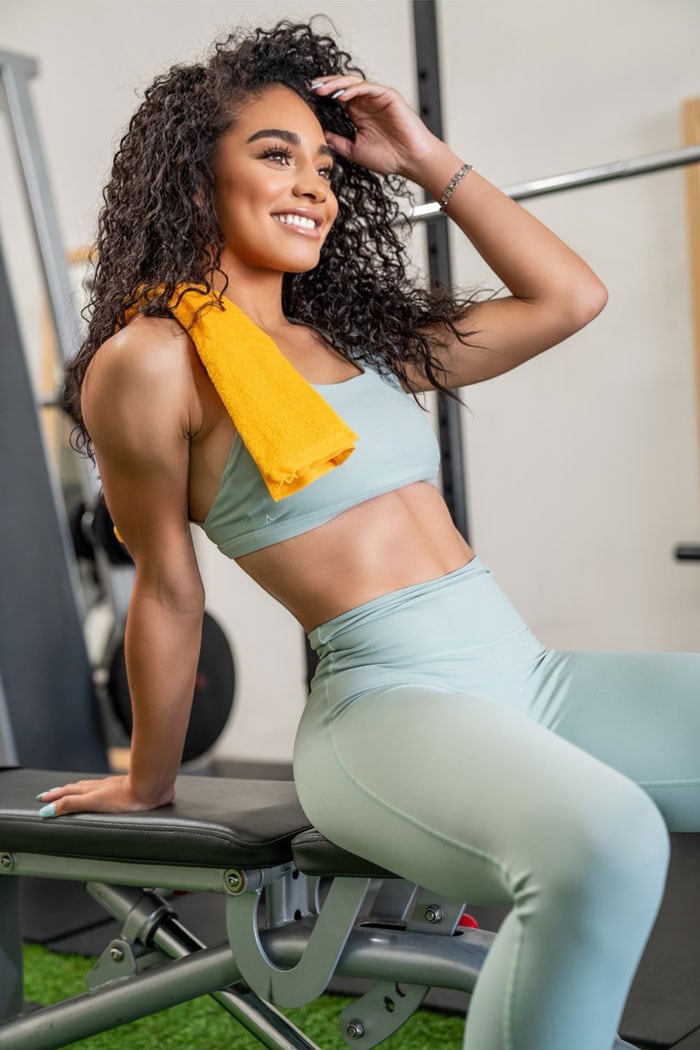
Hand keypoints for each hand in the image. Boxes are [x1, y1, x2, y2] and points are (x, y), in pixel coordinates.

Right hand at [36, 774, 173, 817]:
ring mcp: (111, 786)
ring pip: (89, 786)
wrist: (149, 788)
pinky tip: (100, 791)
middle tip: (49, 793)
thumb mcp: (93, 802)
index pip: (67, 793)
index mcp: (90, 790)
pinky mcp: (123, 788)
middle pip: (76, 787)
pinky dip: (93, 789)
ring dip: (76, 789)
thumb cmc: (125, 796)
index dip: (54, 796)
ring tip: (70, 791)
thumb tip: (49, 809)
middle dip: (61, 791)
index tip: (43, 798)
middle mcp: (99, 786)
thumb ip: (72, 805)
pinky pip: (102, 787)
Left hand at [310, 75, 439, 180]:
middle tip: (309, 87)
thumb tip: (319, 135)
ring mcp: (377, 98)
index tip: (305, 98)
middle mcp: (366, 103)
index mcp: (358, 114)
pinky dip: (353, 88)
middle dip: (325, 85)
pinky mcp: (388, 95)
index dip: (322, 96)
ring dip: (336, 84)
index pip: (336, 98)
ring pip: (353, 83)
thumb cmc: (389, 158)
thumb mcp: (354, 151)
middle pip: (342, 86)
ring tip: (321, 89)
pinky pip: (367, 87)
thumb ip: (337, 141)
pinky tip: (341, 95)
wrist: (411, 161)